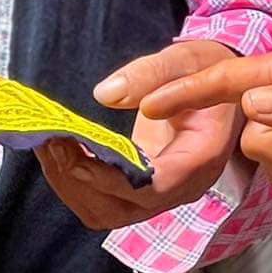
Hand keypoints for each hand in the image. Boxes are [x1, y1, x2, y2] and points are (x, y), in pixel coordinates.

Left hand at [38, 40, 243, 230]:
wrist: (223, 86)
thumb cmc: (208, 71)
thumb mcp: (187, 59)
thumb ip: (151, 75)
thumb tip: (105, 95)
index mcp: (200, 158)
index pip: (151, 187)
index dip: (107, 178)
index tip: (71, 153)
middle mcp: (182, 187)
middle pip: (122, 209)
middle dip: (78, 182)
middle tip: (49, 142)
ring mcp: (163, 192)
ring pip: (108, 213)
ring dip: (71, 186)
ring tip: (48, 146)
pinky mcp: (145, 188)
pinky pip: (106, 201)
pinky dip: (77, 183)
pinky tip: (61, 152)